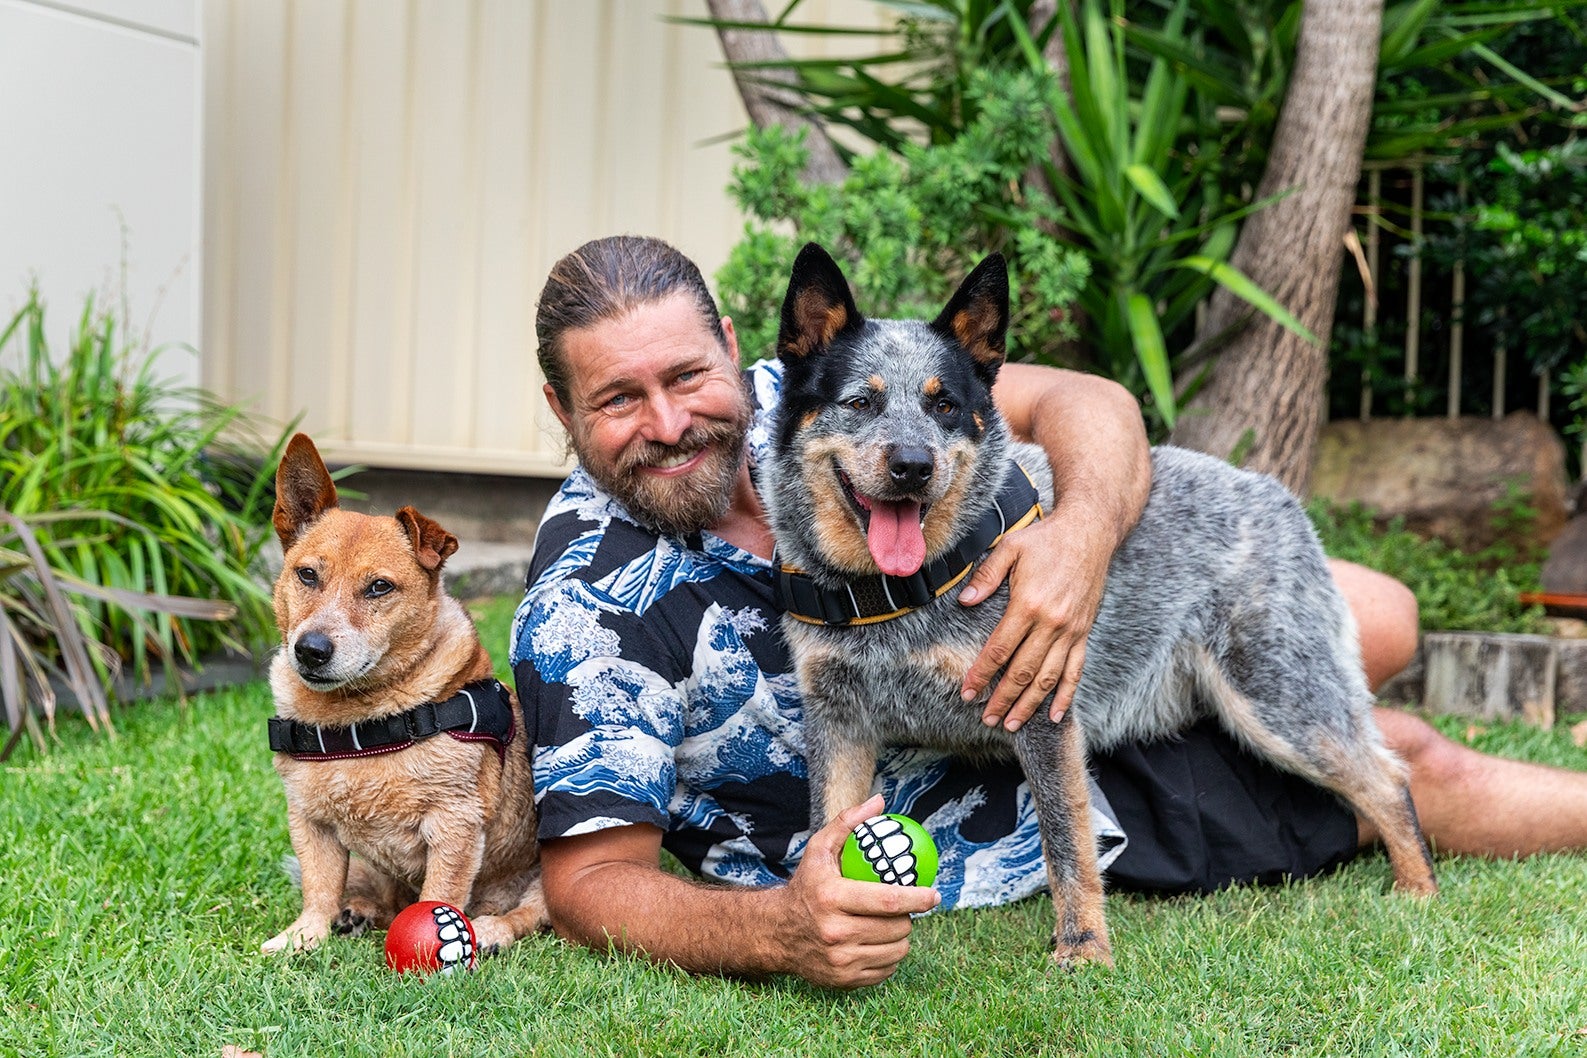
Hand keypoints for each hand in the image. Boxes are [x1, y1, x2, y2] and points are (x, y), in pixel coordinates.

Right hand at [774, 795, 940, 988]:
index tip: (933, 894)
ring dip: (901, 937)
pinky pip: (885, 970)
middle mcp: (835, 932)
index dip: (918, 898)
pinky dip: (889, 957)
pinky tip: (880, 943)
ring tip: (893, 924)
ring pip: (896, 951)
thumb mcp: (819, 850)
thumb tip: (879, 802)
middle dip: (909, 917)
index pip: (889, 900)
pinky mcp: (843, 980)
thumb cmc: (805, 886)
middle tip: (904, 908)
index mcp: (832, 897)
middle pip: (897, 928)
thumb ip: (848, 823)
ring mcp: (840, 960)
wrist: (776, 931)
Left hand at [957, 513, 1110, 731]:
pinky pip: (1076, 670)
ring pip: (1048, 677)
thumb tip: (965, 602)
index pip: (1000, 650)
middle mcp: (1051, 623)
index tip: (968, 692)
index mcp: (1028, 605)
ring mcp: (1071, 631)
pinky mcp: (1083, 632)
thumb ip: (986, 576)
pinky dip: (1065, 695)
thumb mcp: (1010, 548)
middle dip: (1002, 699)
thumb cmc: (1046, 539)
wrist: (1090, 533)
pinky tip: (1054, 715)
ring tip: (1012, 724)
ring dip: (1029, 704)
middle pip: (1023, 671)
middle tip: (987, 719)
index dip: (982, 674)